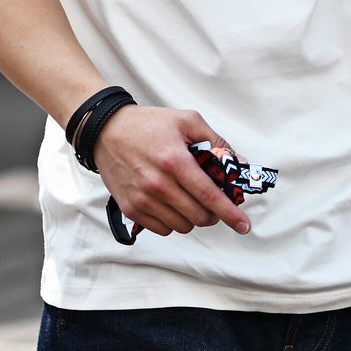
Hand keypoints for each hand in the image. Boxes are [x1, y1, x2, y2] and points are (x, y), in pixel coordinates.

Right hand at [93, 106, 251, 237]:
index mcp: (174, 160)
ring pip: (182, 226)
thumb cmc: (148, 124)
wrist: (106, 131)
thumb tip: (239, 164)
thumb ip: (216, 142)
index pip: (209, 195)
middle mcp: (158, 184)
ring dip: (192, 218)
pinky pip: (163, 230)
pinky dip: (173, 222)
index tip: (244, 226)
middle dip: (213, 213)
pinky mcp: (130, 209)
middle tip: (212, 202)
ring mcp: (142, 199)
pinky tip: (171, 204)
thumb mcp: (186, 121)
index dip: (230, 213)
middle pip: (198, 216)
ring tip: (189, 199)